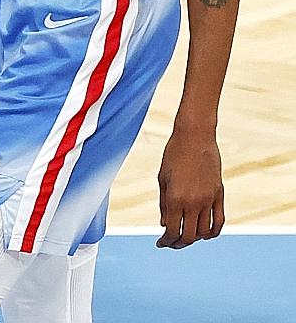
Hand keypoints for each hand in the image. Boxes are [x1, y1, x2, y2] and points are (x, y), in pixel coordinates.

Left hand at [156, 124, 223, 247]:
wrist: (194, 136)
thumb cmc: (173, 154)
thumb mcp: (163, 178)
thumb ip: (164, 204)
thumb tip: (165, 226)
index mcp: (175, 198)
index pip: (172, 231)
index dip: (166, 241)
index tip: (160, 243)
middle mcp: (193, 202)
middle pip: (189, 237)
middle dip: (178, 244)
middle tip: (171, 243)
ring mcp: (208, 200)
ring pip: (204, 233)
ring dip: (195, 239)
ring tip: (186, 237)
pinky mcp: (219, 195)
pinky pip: (219, 222)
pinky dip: (213, 233)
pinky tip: (205, 234)